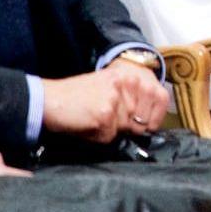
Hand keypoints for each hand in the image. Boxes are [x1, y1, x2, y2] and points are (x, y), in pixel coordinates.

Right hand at [41, 63, 168, 141]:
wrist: (49, 100)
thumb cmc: (78, 99)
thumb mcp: (110, 90)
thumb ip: (132, 101)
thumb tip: (150, 123)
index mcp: (131, 74)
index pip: (161, 100)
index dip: (151, 118)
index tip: (140, 122)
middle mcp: (128, 83)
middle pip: (143, 120)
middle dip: (125, 127)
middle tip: (102, 116)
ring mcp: (118, 98)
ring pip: (126, 131)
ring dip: (109, 132)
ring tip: (92, 118)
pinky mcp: (106, 114)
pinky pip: (110, 137)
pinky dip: (97, 137)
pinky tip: (85, 124)